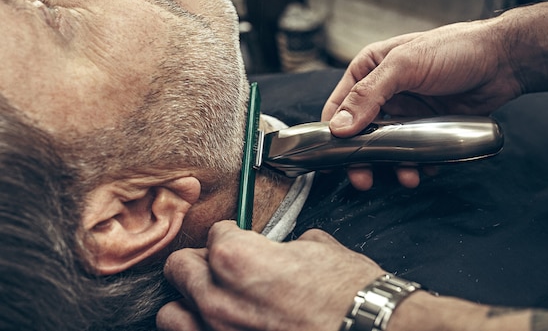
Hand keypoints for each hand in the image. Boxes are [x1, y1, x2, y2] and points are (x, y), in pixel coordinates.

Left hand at [157, 220, 384, 330]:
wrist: (370, 329)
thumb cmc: (349, 294)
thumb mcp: (319, 249)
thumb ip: (285, 245)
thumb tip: (282, 248)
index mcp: (237, 258)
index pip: (216, 234)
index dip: (233, 233)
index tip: (240, 237)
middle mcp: (218, 299)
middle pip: (180, 268)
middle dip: (201, 261)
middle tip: (223, 265)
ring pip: (170, 314)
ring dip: (189, 302)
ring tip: (213, 300)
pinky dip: (203, 328)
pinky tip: (226, 324)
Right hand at [322, 19, 520, 189]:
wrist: (504, 60)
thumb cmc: (455, 49)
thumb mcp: (405, 66)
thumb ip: (369, 95)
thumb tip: (339, 127)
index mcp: (370, 70)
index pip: (338, 106)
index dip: (332, 132)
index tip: (332, 157)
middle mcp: (384, 92)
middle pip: (360, 133)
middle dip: (362, 157)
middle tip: (364, 178)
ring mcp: (406, 110)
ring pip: (387, 146)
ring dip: (391, 165)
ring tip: (405, 176)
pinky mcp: (427, 126)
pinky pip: (413, 151)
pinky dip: (415, 164)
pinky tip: (424, 169)